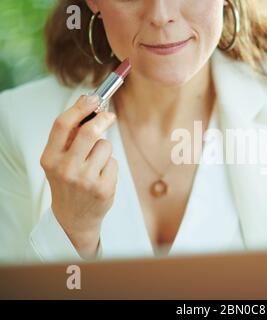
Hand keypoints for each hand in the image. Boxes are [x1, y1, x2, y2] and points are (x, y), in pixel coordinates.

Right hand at [40, 95, 117, 258]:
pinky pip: (113, 162)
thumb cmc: (68, 182)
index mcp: (50, 159)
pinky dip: (110, 165)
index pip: (62, 125)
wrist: (74, 218)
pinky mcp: (104, 188)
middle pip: (90, 132)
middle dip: (103, 119)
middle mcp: (65, 169)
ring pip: (105, 146)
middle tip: (110, 115)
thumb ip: (70, 137)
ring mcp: (85, 180)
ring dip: (104, 149)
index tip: (93, 97)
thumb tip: (90, 105)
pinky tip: (101, 177)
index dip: (80, 107)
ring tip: (95, 164)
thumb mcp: (59, 161)